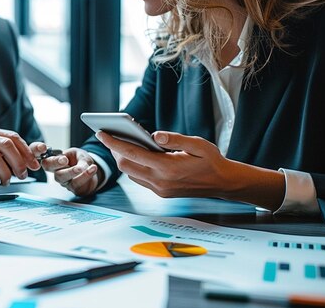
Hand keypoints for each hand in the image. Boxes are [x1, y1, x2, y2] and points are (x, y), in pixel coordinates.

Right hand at [40, 147, 101, 195]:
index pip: (48, 163)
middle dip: (69, 172)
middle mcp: (58, 174)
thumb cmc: (79, 159)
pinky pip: (80, 185)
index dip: (54, 162)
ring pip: (71, 182)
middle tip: (78, 168)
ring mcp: (66, 183)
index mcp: (55, 163)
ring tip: (89, 168)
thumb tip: (80, 168)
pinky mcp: (75, 189)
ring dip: (81, 175)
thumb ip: (79, 160)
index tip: (64, 159)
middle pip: (59, 176)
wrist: (89, 168)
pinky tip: (92, 169)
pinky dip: (87, 176)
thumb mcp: (79, 154)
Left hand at [96, 130, 284, 209]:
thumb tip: (153, 134)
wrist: (223, 183)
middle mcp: (160, 182)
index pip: (132, 154)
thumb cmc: (211, 160)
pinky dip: (133, 166)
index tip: (101, 132)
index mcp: (167, 168)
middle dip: (114, 150)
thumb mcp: (198, 144)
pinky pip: (140, 179)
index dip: (113, 142)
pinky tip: (133, 154)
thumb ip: (175, 139)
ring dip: (122, 159)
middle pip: (126, 165)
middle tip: (108, 135)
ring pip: (131, 174)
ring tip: (118, 143)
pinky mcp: (161, 192)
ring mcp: (160, 189)